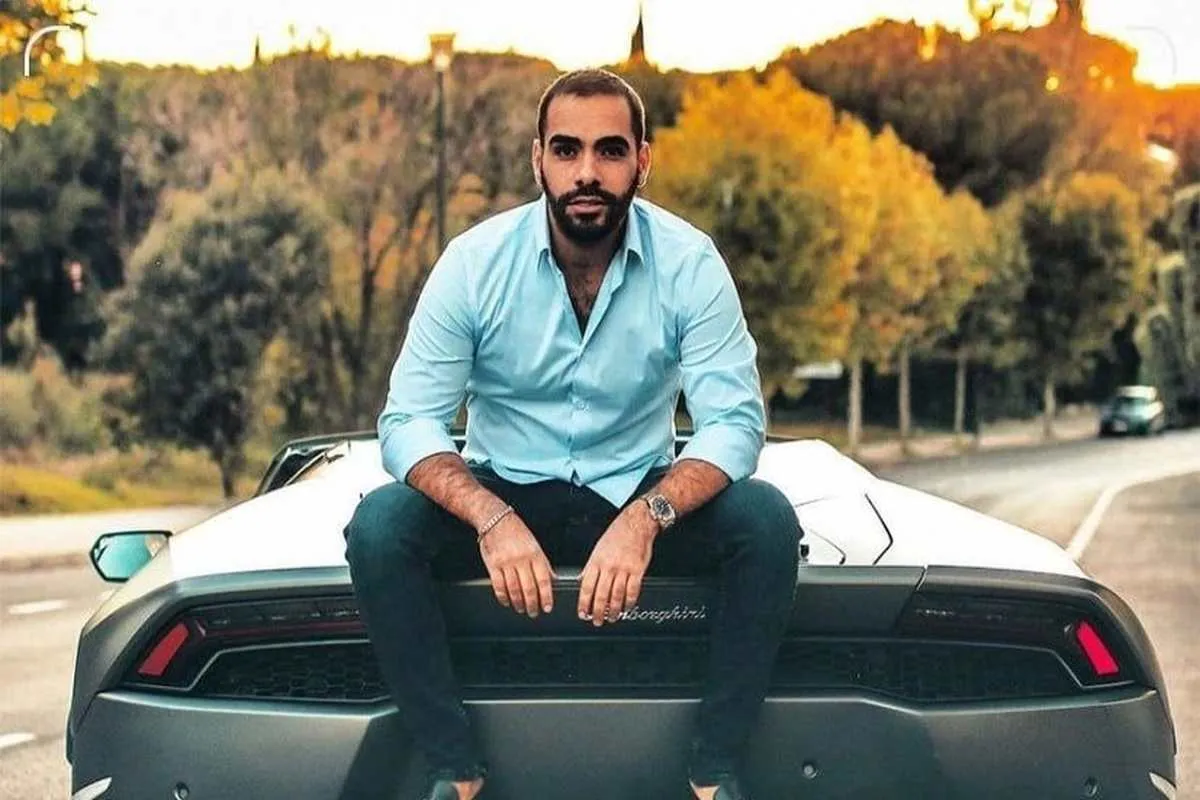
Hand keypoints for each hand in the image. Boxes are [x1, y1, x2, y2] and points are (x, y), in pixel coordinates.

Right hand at [478, 513, 555, 617]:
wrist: (495, 520)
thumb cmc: (517, 532)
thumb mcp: (534, 545)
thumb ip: (542, 563)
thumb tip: (552, 580)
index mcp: (534, 554)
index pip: (543, 580)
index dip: (546, 596)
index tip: (547, 607)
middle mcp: (521, 559)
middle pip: (528, 588)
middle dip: (532, 604)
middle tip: (534, 612)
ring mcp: (506, 562)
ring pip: (514, 590)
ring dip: (518, 603)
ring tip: (521, 609)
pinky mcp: (492, 565)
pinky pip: (498, 586)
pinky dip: (503, 597)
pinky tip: (507, 602)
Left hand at [578, 504, 657, 626]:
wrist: (636, 523)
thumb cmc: (617, 534)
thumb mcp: (598, 549)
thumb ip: (591, 567)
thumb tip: (582, 582)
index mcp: (596, 561)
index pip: (586, 587)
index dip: (584, 603)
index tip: (582, 613)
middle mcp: (609, 566)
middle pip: (601, 595)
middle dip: (597, 611)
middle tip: (596, 621)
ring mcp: (624, 569)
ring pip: (616, 596)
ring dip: (613, 610)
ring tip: (611, 618)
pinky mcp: (638, 570)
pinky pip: (633, 591)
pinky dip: (629, 602)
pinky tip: (627, 607)